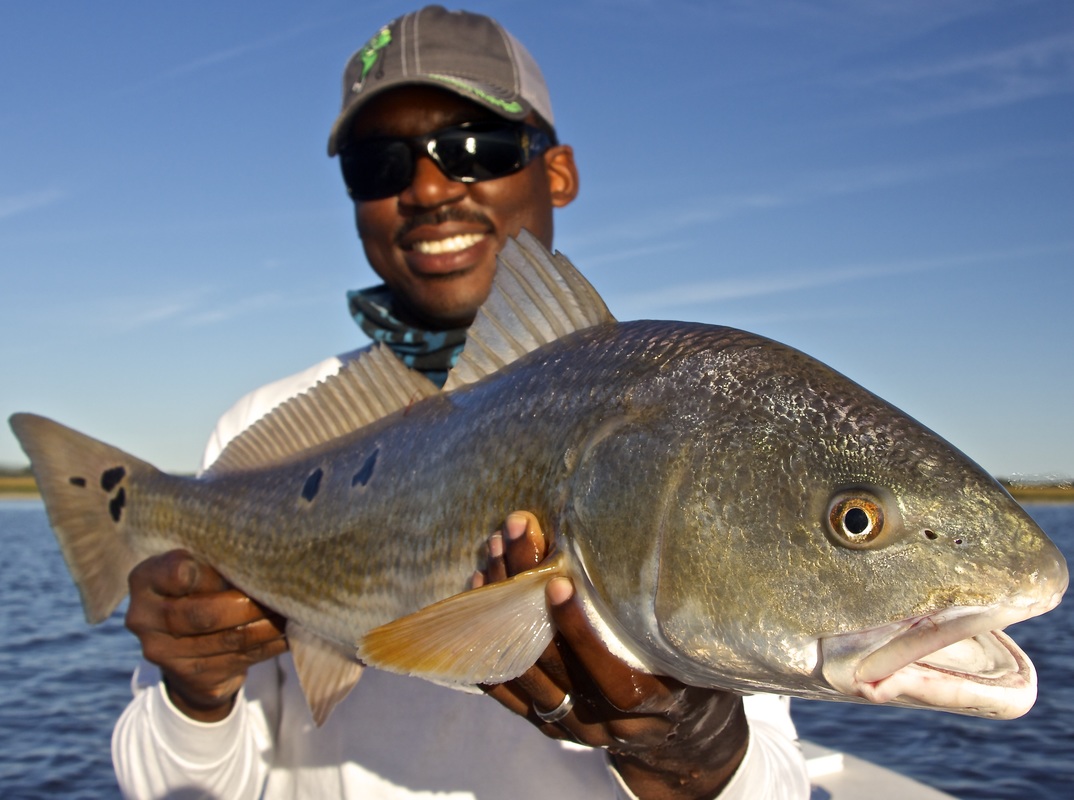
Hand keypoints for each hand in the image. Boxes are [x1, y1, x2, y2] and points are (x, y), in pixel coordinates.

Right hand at [125, 550, 287, 721]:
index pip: (178, 572)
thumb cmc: (198, 587)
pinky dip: (270, 645)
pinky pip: (241, 660)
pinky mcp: (194, 677)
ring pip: (229, 640)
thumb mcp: (195, 564)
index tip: (247, 564)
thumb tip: (268, 554)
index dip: (216, 572)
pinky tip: (289, 633)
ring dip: (268, 626)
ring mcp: (165, 654)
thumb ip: (215, 558)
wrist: (183, 644)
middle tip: (284, 592)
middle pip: (205, 613)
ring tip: (295, 611)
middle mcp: (145, 619)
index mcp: (145, 579)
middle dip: (250, 604)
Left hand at [477, 514, 747, 799]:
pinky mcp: (545, 720)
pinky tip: (479, 590)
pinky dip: (486, 639)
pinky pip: (504, 685)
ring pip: (522, 667)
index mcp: (650, 705)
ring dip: (501, 606)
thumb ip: (679, 620)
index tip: (558, 582)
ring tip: (494, 549)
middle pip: (551, 660)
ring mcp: (569, 725)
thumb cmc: (694, 678)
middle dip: (527, 590)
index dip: (578, 630)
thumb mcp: (699, 652)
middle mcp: (603, 723)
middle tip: (517, 533)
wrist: (679, 736)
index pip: (608, 676)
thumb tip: (672, 551)